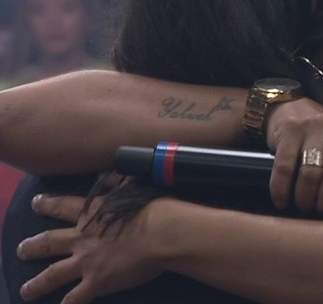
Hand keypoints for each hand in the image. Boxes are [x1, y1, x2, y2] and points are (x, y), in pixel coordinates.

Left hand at [18, 194, 163, 303]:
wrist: (161, 233)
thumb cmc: (152, 208)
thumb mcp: (131, 187)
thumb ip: (116, 182)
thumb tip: (109, 172)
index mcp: (92, 213)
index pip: (63, 206)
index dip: (48, 204)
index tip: (36, 202)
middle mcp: (82, 238)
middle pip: (49, 242)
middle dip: (33, 246)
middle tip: (21, 249)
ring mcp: (86, 261)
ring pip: (53, 274)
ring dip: (37, 283)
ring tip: (25, 290)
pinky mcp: (96, 282)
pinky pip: (76, 298)